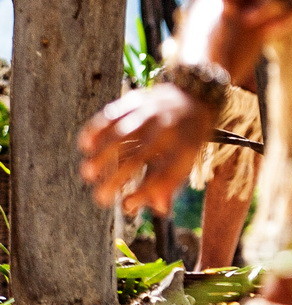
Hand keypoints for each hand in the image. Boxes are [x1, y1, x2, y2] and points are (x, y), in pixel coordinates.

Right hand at [78, 83, 213, 215]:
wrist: (194, 94)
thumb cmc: (186, 136)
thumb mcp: (187, 158)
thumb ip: (172, 183)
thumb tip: (160, 211)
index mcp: (184, 146)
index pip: (166, 174)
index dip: (146, 192)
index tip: (127, 206)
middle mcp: (168, 128)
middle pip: (140, 156)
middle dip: (118, 179)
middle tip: (101, 198)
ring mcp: (151, 112)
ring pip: (122, 134)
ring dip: (102, 155)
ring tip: (87, 174)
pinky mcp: (137, 100)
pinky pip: (113, 114)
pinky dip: (97, 129)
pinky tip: (84, 145)